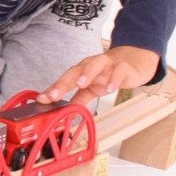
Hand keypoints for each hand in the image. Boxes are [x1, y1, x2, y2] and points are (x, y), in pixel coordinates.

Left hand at [36, 45, 159, 107]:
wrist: (134, 62)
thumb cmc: (109, 74)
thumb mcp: (92, 89)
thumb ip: (78, 100)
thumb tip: (66, 114)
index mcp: (81, 71)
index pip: (64, 80)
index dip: (53, 89)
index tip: (42, 99)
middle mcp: (91, 65)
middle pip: (75, 70)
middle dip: (63, 82)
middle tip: (54, 94)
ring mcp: (107, 64)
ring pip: (95, 64)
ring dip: (86, 73)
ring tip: (81, 84)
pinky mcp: (124, 66)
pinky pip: (119, 70)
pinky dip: (114, 79)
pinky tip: (110, 88)